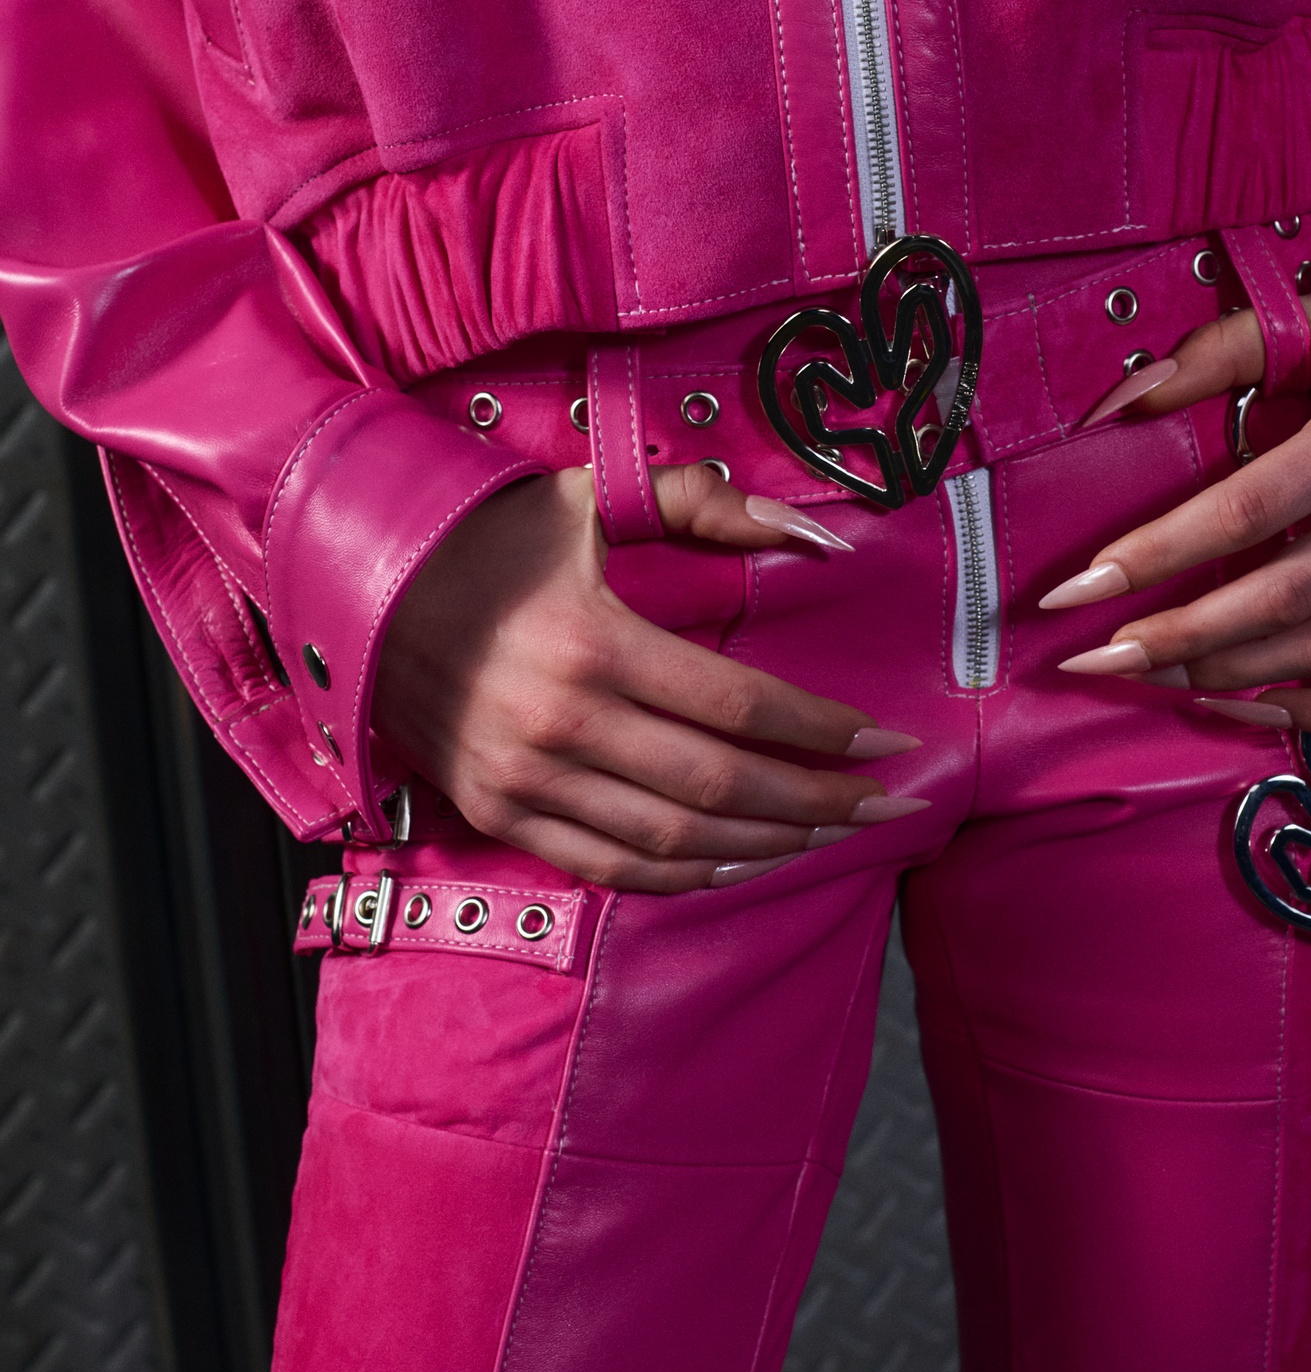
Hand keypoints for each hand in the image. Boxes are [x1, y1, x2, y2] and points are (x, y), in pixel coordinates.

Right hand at [373, 463, 923, 889]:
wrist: (358, 583)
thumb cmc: (490, 535)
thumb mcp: (591, 497)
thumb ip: (707, 505)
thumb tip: (822, 538)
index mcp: (593, 641)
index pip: (742, 706)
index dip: (824, 730)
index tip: (888, 741)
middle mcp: (561, 723)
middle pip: (723, 784)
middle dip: (822, 802)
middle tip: (890, 806)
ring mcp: (525, 778)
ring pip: (675, 837)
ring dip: (767, 844)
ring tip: (832, 834)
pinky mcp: (499, 811)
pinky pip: (608, 866)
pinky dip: (682, 874)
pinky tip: (739, 861)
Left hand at [1041, 277, 1310, 731]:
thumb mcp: (1300, 326)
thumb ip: (1208, 357)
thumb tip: (1114, 410)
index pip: (1243, 511)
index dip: (1154, 556)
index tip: (1078, 589)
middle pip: (1281, 598)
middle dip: (1177, 637)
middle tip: (1100, 657)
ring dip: (1227, 676)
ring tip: (1152, 676)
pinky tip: (1244, 707)